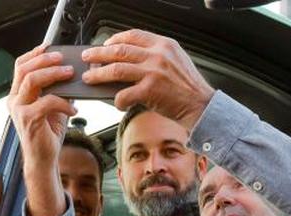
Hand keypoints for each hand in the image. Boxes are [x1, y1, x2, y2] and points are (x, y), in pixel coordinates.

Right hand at [7, 45, 76, 215]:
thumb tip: (72, 75)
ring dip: (53, 74)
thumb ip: (56, 91)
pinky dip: (63, 102)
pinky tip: (73, 109)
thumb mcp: (53, 108)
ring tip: (70, 74)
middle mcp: (14, 100)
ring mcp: (19, 109)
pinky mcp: (28, 119)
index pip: (21, 66)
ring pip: (32, 80)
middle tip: (63, 58)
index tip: (49, 46)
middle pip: (24, 69)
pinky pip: (46, 102)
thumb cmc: (47, 135)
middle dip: (45, 60)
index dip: (34, 54)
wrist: (43, 160)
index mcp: (17, 95)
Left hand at [82, 30, 214, 130]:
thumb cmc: (189, 88)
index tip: (105, 44)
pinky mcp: (150, 91)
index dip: (115, 39)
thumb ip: (155, 57)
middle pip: (120, 50)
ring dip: (99, 74)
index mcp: (164, 45)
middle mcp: (158, 55)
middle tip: (88, 58)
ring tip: (90, 77)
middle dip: (99, 53)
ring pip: (117, 69)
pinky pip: (124, 94)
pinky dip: (117, 100)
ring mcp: (153, 72)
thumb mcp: (175, 61)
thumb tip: (128, 61)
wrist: (202, 105)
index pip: (133, 35)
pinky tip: (117, 103)